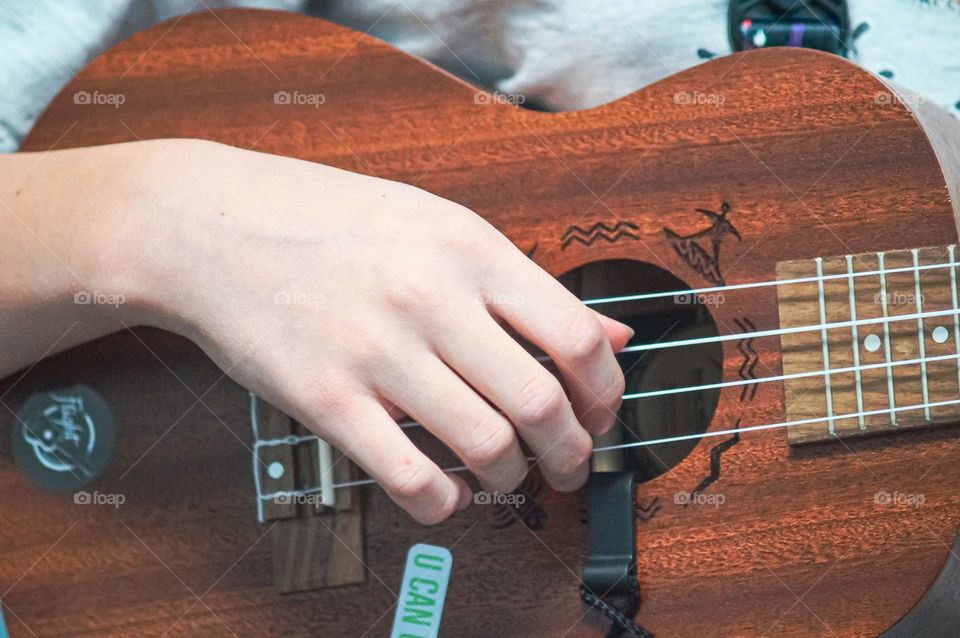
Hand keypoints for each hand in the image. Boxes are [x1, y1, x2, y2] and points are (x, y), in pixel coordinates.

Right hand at [42, 139, 632, 523]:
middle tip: (567, 466)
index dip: (605, 394)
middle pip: (541, 404)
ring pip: (486, 446)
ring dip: (512, 480)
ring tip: (504, 477)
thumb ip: (524, 285)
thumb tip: (614, 333)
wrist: (209, 225)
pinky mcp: (324, 399)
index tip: (598, 415)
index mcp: (468, 248)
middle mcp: (430, 297)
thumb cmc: (326, 221)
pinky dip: (445, 504)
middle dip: (571, 454)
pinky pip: (409, 478)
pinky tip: (447, 493)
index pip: (576, 337)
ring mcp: (375, 350)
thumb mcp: (437, 225)